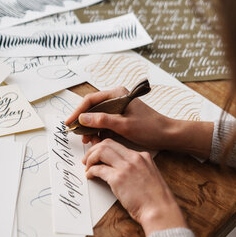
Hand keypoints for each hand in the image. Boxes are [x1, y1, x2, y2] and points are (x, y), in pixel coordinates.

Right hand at [66, 87, 214, 157]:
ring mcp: (118, 108)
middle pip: (92, 109)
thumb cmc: (149, 127)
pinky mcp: (121, 118)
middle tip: (79, 136)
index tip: (69, 124)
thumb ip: (101, 120)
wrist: (166, 135)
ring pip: (97, 118)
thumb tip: (82, 119)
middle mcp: (116, 98)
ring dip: (92, 130)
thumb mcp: (123, 125)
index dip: (77, 112)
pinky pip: (105, 123)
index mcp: (117, 94)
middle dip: (84, 123)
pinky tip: (98, 141)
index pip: (90, 100)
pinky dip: (100, 132)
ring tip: (90, 142)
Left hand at [83, 137, 186, 235]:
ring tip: (87, 167)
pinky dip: (91, 171)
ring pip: (101, 152)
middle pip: (107, 144)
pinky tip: (90, 176)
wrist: (160, 210)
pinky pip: (98, 169)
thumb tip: (119, 170)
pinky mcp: (118, 178)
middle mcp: (134, 157)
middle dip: (93, 150)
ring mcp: (126, 167)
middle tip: (87, 159)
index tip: (97, 154)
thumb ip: (137, 168)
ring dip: (90, 158)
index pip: (118, 145)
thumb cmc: (156, 199)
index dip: (104, 148)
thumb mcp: (149, 175)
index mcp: (143, 156)